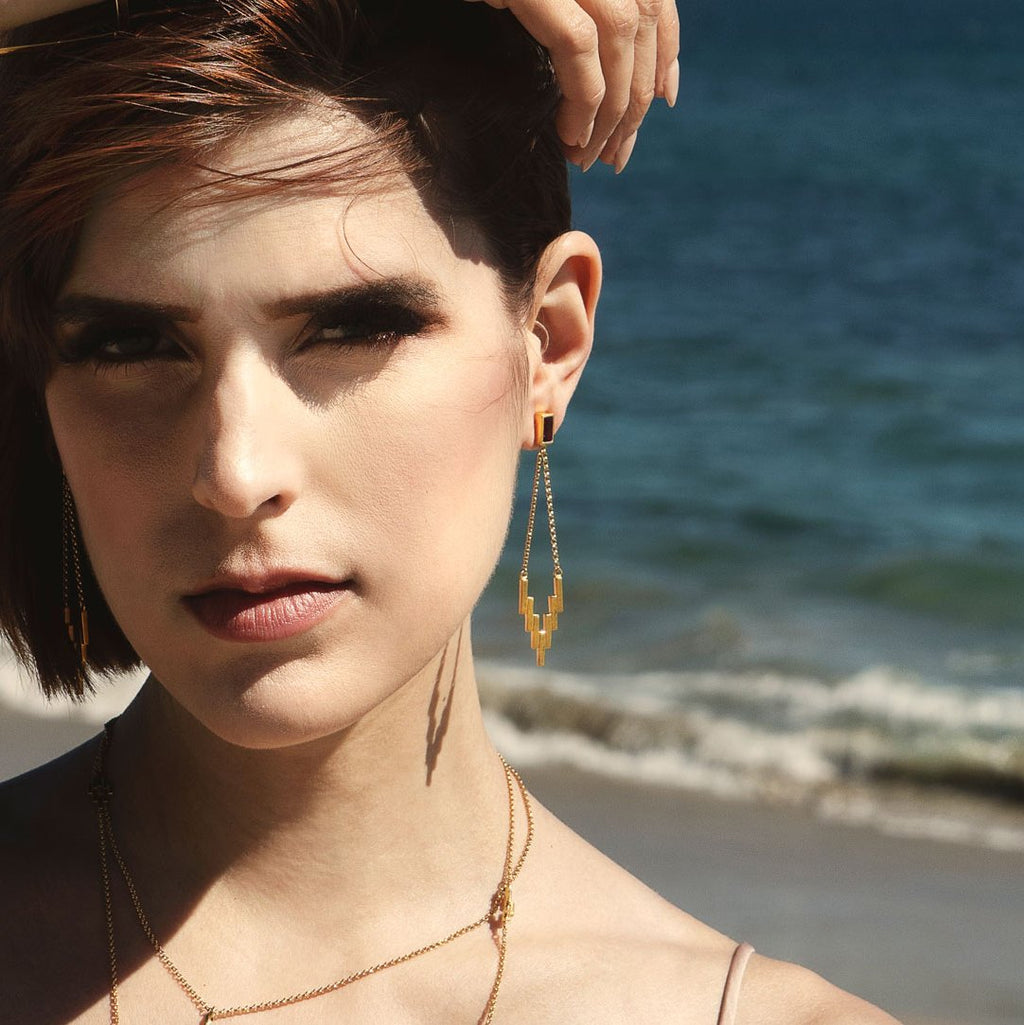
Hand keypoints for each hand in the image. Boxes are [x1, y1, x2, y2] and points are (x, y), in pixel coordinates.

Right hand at [465, 0, 679, 171]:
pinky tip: (571, 134)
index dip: (666, 52)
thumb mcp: (536, 1)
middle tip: (616, 153)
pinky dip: (581, 99)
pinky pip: (576, 48)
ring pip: (618, 43)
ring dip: (611, 111)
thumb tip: (617, 75)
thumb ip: (576, 18)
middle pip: (641, 28)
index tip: (664, 100)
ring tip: (590, 155)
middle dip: (636, 100)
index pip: (654, 0)